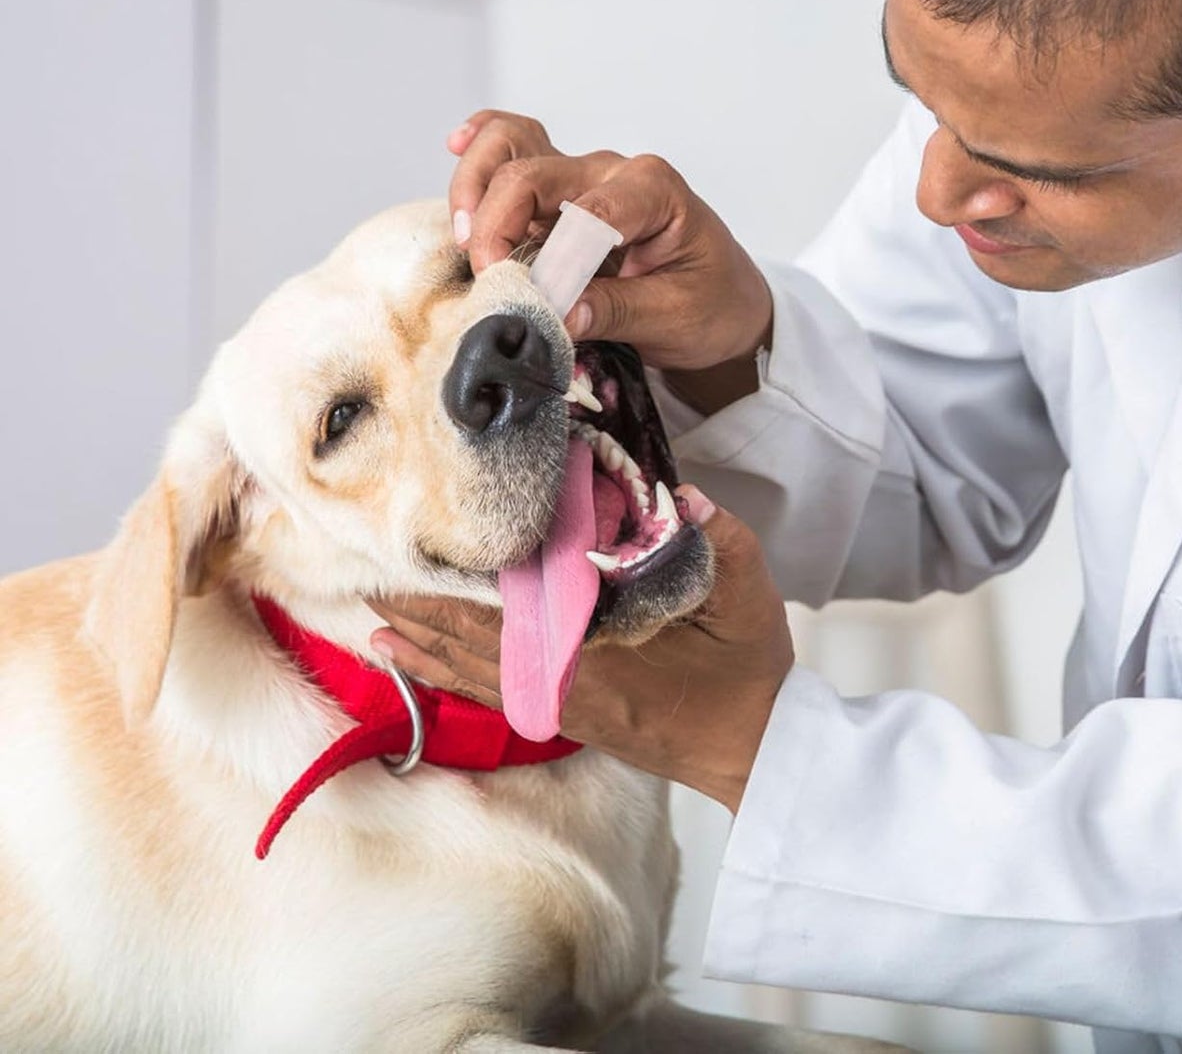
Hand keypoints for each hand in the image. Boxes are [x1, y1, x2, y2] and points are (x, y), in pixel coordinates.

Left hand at [367, 488, 793, 812]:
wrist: (753, 746)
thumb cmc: (747, 668)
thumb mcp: (748, 593)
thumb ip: (718, 538)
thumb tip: (681, 495)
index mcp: (598, 644)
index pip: (510, 602)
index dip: (462, 571)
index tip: (423, 532)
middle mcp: (561, 676)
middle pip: (471, 632)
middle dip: (420, 597)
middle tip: (369, 557)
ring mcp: (556, 699)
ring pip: (467, 662)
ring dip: (419, 630)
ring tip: (370, 600)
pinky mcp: (559, 711)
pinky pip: (482, 687)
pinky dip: (437, 667)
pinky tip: (402, 651)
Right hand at [445, 110, 772, 378]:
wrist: (725, 302)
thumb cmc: (712, 301)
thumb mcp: (676, 315)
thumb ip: (617, 311)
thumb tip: (556, 315)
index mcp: (652, 190)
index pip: (585, 214)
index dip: (550, 258)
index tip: (533, 301)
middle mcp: (610, 172)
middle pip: (531, 172)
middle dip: (495, 224)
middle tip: (489, 280)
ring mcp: (580, 179)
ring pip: (511, 147)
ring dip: (475, 185)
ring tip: (465, 237)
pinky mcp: (557, 199)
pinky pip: (512, 154)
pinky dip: (482, 152)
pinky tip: (458, 146)